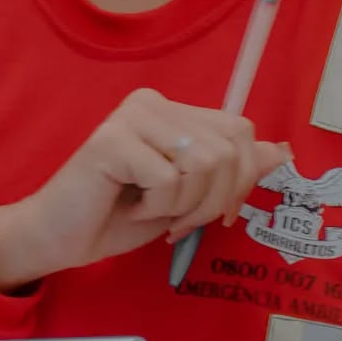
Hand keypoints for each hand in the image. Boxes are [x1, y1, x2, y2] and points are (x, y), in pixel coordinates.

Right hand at [0, 89, 286, 290]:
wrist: (59, 238)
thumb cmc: (118, 216)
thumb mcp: (188, 196)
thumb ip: (229, 171)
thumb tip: (282, 151)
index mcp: (170, 109)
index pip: (240, 131)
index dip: (242, 180)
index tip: (219, 215)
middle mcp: (152, 102)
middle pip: (228, 148)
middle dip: (215, 200)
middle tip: (181, 222)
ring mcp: (131, 117)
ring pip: (204, 163)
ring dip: (185, 206)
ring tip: (154, 213)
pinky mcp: (112, 141)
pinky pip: (169, 179)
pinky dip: (158, 208)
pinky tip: (130, 206)